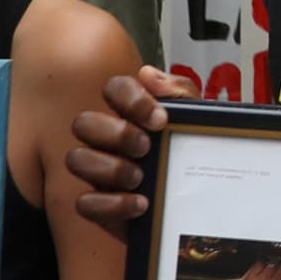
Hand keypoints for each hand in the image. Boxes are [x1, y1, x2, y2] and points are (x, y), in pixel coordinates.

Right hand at [64, 63, 197, 234]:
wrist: (204, 198)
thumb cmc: (193, 154)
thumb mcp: (197, 120)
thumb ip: (179, 92)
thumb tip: (147, 74)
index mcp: (132, 113)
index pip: (114, 89)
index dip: (132, 100)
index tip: (160, 119)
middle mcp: (108, 139)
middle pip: (83, 123)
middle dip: (116, 134)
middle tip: (145, 146)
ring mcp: (100, 171)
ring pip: (76, 159)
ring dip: (110, 168)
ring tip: (140, 177)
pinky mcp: (100, 204)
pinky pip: (84, 203)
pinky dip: (112, 204)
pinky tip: (141, 203)